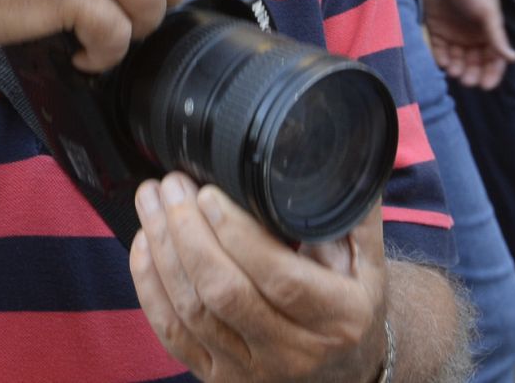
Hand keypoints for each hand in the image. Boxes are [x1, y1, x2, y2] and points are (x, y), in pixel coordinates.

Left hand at [129, 173, 388, 381]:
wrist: (345, 368)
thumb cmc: (351, 303)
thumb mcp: (369, 262)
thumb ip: (353, 213)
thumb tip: (338, 153)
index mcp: (338, 318)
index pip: (280, 279)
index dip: (238, 235)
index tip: (209, 194)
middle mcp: (295, 353)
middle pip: (225, 293)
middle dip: (188, 232)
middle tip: (172, 185)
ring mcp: (253, 370)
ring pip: (193, 311)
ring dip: (163, 250)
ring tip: (152, 202)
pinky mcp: (219, 378)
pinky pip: (172, 335)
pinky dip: (150, 288)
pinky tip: (145, 245)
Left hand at [419, 0, 514, 88]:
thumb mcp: (487, 11)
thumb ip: (496, 36)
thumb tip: (514, 59)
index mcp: (490, 30)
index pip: (494, 59)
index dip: (492, 73)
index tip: (486, 86)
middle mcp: (473, 34)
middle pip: (475, 63)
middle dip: (473, 73)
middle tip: (467, 80)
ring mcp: (454, 32)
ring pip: (457, 59)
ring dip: (456, 68)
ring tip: (454, 72)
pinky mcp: (436, 27)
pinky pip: (440, 49)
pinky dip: (441, 58)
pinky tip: (443, 62)